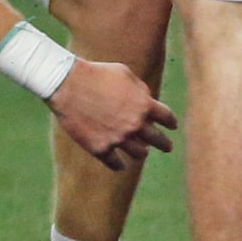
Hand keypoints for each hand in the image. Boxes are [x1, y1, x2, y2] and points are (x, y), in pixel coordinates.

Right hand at [49, 58, 176, 171]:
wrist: (68, 85)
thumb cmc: (98, 74)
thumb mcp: (126, 74)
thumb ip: (140, 89)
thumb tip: (147, 100)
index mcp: (144, 105)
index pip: (166, 117)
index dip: (171, 122)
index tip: (172, 126)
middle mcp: (135, 124)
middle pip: (157, 139)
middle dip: (165, 144)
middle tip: (168, 147)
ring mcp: (118, 138)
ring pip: (138, 153)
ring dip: (142, 153)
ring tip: (142, 153)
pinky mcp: (100, 148)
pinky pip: (114, 163)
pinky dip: (119, 165)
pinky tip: (121, 166)